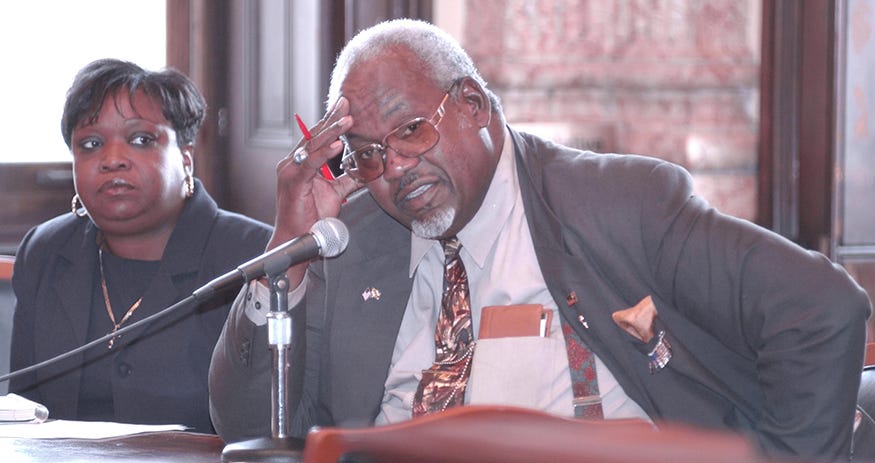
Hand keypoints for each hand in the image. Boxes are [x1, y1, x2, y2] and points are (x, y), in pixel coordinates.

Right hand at [268, 97, 360, 283]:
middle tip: (347, 103)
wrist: (297, 239)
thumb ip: (348, 180)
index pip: (318, 137)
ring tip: (348, 120)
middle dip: (332, 118)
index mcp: (302, 163)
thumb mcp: (336, 194)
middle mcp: (293, 163)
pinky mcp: (293, 182)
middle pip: (315, 135)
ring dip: (332, 131)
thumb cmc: (311, 218)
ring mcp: (290, 171)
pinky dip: (324, 153)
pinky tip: (337, 144)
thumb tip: (367, 171)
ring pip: (313, 146)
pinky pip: (310, 164)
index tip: (346, 106)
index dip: (331, 121)